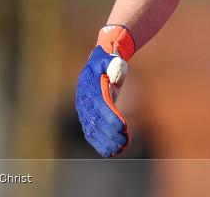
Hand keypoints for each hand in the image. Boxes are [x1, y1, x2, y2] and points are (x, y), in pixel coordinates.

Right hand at [76, 25, 135, 156]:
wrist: (96, 65)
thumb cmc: (107, 62)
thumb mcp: (110, 58)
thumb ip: (113, 64)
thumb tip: (116, 73)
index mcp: (90, 86)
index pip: (100, 105)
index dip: (111, 117)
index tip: (124, 127)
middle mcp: (84, 101)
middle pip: (96, 121)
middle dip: (111, 133)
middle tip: (125, 141)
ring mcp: (84, 111)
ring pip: (92, 131)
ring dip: (106, 142)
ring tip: (121, 149)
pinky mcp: (87, 117)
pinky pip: (91, 134)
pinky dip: (100, 144)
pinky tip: (112, 151)